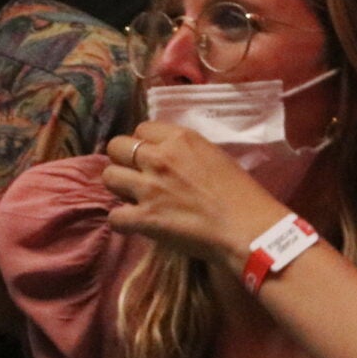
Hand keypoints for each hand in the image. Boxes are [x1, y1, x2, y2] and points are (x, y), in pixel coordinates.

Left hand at [101, 121, 292, 267]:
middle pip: (116, 147)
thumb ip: (186, 152)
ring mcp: (148, 188)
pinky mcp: (144, 218)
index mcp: (180, 138)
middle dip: (123, 160)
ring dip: (119, 188)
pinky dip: (123, 221)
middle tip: (138, 176)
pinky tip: (136, 224)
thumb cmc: (242, 194)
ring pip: (108, 177)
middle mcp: (159, 157)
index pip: (141, 128)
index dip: (144, 143)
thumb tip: (168, 157)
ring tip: (134, 198)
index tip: (152, 157)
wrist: (248, 228)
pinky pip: (114, 216)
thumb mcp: (214, 156)